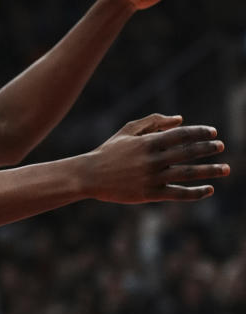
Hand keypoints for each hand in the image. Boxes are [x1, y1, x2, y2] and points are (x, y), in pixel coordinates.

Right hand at [84, 113, 228, 202]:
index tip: (213, 132)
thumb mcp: (127, 131)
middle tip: (221, 147)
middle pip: (188, 152)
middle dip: (208, 149)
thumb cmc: (109, 151)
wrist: (89, 176)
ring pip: (188, 173)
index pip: (181, 134)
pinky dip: (196, 192)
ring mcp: (152, 177)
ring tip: (226, 169)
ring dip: (210, 171)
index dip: (200, 132)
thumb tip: (180, 119)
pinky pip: (179, 194)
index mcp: (148, 142)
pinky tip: (209, 189)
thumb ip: (153, 122)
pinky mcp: (150, 194)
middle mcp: (152, 159)